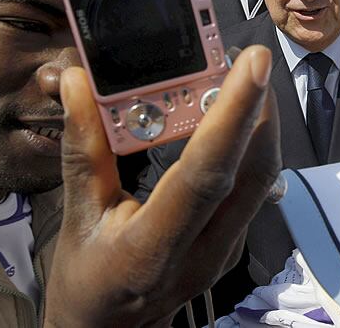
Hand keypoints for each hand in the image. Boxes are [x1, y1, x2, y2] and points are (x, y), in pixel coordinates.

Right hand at [44, 46, 281, 326]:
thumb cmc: (87, 279)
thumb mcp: (77, 217)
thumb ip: (83, 149)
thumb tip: (82, 85)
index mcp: (152, 250)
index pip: (206, 174)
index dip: (233, 116)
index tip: (251, 66)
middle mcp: (202, 253)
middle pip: (252, 173)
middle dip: (260, 109)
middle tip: (251, 60)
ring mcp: (225, 252)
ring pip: (262, 179)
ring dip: (261, 124)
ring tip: (246, 79)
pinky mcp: (234, 243)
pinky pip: (256, 188)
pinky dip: (253, 145)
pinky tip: (238, 118)